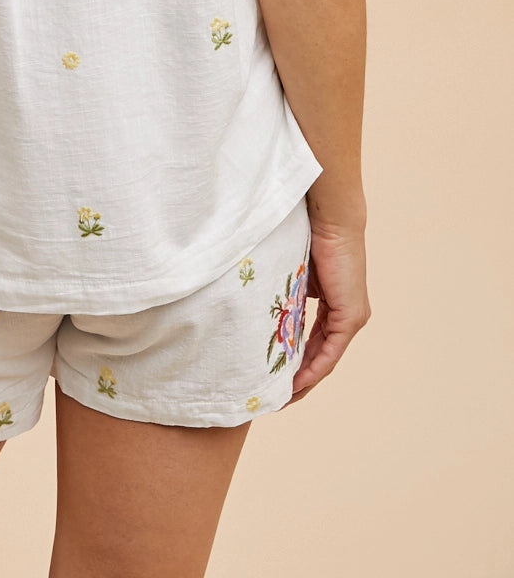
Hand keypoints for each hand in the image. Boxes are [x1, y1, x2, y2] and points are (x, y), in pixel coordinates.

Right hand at [285, 222, 370, 404]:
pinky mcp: (352, 316)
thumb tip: (264, 307)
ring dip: (305, 379)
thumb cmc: (309, 235)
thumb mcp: (293, 273)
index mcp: (333, 304)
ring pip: (327, 358)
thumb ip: (287, 294)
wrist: (330, 219)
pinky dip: (315, 368)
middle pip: (322, 357)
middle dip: (299, 378)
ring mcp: (352, 317)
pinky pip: (332, 351)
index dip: (296, 361)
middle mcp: (347, 315)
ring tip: (283, 397)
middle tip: (276, 396)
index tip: (276, 376)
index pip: (314, 341)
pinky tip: (297, 381)